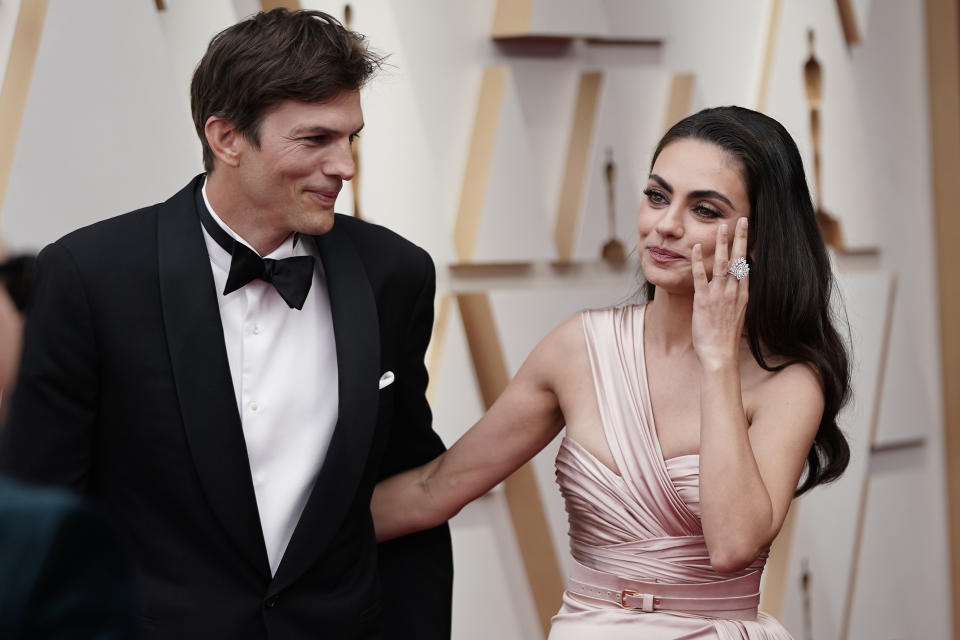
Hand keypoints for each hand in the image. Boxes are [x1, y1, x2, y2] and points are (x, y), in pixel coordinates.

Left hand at [691, 217, 748, 370]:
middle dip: (739, 239)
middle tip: (741, 220)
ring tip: (722, 226)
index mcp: (742, 295)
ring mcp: (719, 295)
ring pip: (721, 264)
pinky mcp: (703, 301)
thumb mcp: (737, 315)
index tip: (746, 232)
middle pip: (738, 260)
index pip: (746, 266)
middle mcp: (733, 292)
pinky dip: (698, 261)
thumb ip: (736, 299)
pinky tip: (697, 247)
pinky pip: (700, 277)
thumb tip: (736, 288)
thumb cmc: (726, 339)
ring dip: (722, 244)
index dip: (746, 248)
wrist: (721, 355)